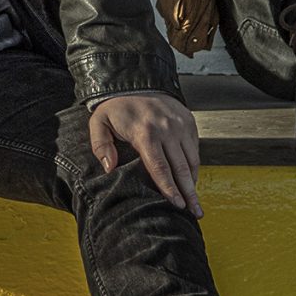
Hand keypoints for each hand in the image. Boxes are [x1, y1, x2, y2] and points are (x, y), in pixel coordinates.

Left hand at [88, 92, 203, 216]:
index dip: (169, 189)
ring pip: (192, 160)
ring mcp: (180, 124)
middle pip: (181, 168)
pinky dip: (194, 166)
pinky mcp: (189, 121)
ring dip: (194, 182)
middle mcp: (167, 129)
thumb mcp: (99, 124)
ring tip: (196, 202)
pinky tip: (191, 179)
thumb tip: (110, 168)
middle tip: (195, 213)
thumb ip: (101, 147)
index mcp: (146, 133)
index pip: (160, 167)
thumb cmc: (116, 108)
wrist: (136, 82)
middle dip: (189, 193)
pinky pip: (195, 149)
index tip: (177, 205)